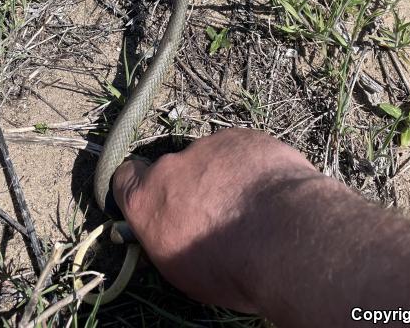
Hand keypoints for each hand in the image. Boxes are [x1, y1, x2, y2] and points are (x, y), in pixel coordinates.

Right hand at [112, 128, 321, 311]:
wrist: (284, 237)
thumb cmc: (230, 267)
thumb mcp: (183, 272)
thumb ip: (166, 238)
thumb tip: (168, 232)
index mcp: (146, 201)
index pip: (125, 179)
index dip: (140, 187)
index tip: (158, 200)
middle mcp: (170, 166)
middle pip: (173, 170)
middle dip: (190, 186)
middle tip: (217, 213)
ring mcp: (207, 146)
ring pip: (211, 159)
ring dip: (223, 175)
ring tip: (252, 205)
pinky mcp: (241, 137)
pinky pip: (241, 150)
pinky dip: (251, 165)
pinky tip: (270, 190)